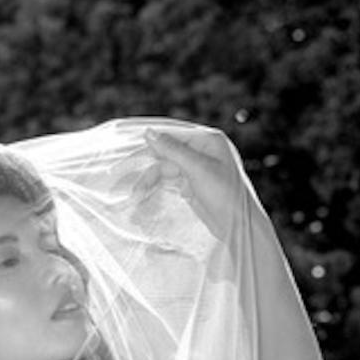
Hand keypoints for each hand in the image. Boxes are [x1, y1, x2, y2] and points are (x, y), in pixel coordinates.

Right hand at [137, 126, 240, 242]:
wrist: (238, 227)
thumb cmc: (224, 194)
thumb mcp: (197, 169)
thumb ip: (172, 150)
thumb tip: (148, 133)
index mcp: (208, 140)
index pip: (173, 135)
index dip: (151, 142)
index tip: (126, 150)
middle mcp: (202, 151)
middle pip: (166, 153)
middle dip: (147, 166)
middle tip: (120, 173)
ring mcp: (196, 168)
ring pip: (164, 169)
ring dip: (149, 181)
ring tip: (134, 196)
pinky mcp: (192, 184)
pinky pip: (168, 181)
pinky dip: (156, 187)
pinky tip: (143, 196)